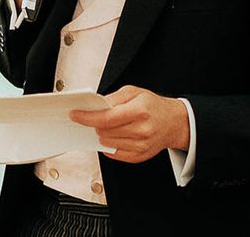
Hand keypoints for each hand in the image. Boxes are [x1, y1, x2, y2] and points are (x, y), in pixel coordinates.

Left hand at [70, 85, 189, 163]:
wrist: (174, 122)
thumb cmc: (153, 105)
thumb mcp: (134, 92)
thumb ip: (114, 98)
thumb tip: (95, 106)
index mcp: (140, 110)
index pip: (107, 118)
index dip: (87, 118)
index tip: (75, 115)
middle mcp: (141, 130)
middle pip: (105, 131)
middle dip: (95, 124)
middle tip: (96, 117)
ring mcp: (141, 145)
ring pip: (108, 143)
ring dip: (102, 134)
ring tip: (109, 125)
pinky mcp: (139, 156)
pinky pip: (115, 153)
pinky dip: (109, 144)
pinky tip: (114, 135)